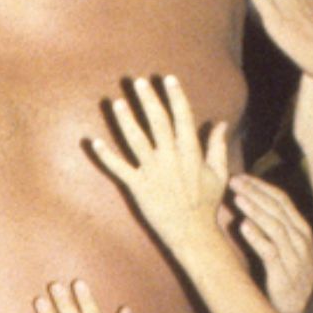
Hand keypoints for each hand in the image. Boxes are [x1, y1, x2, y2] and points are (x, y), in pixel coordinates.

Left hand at [89, 75, 229, 250]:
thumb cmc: (206, 204)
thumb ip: (217, 146)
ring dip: (125, 121)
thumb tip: (220, 123)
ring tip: (117, 102)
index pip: (182, 117)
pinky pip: (119, 168)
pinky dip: (105, 156)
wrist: (192, 233)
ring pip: (136, 141)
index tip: (168, 79)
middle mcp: (170, 158)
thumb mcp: (218, 173)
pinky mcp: (138, 187)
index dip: (175, 96)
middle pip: (157, 123)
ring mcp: (153, 172)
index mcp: (190, 153)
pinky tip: (93, 142)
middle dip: (148, 100)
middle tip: (138, 81)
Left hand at [229, 175, 312, 312]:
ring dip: (255, 210)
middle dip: (255, 192)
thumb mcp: (284, 246)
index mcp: (301, 229)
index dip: (261, 186)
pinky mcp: (284, 273)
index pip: (282, 200)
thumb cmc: (289, 275)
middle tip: (233, 180)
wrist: (301, 311)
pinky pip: (270, 251)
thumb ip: (268, 226)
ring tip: (237, 198)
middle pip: (277, 208)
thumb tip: (242, 202)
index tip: (241, 176)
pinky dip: (256, 237)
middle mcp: (300, 239)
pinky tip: (243, 226)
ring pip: (274, 226)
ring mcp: (294, 256)